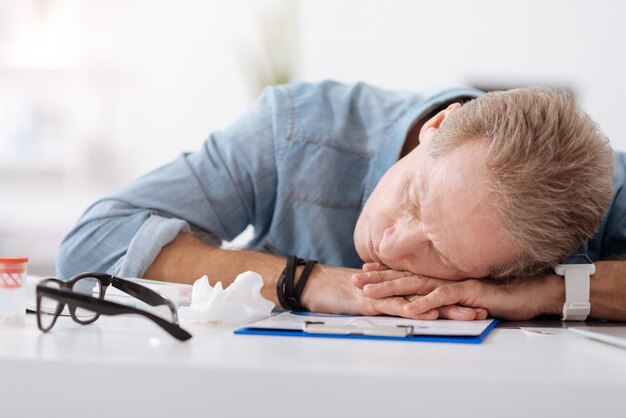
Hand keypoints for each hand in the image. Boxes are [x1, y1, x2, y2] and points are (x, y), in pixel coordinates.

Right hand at [300, 263, 487, 319]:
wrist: (314, 284)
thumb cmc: (339, 291)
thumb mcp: (369, 295)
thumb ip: (388, 298)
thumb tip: (405, 306)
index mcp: (396, 286)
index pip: (429, 290)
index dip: (452, 294)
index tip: (475, 300)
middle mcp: (394, 288)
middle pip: (431, 293)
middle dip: (458, 301)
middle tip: (483, 308)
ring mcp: (383, 294)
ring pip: (419, 300)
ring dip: (444, 307)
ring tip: (467, 314)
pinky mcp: (370, 303)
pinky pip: (393, 307)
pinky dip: (411, 310)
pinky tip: (428, 314)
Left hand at [352, 263, 561, 320]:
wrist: (533, 290)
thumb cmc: (503, 293)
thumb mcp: (469, 295)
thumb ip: (449, 294)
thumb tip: (431, 299)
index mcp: (444, 275)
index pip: (409, 272)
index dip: (386, 271)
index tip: (364, 270)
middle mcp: (446, 276)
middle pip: (406, 276)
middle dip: (378, 277)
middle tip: (355, 279)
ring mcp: (456, 281)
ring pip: (417, 284)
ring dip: (392, 288)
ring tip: (369, 292)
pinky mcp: (470, 291)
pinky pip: (443, 297)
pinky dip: (425, 302)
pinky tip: (409, 308)